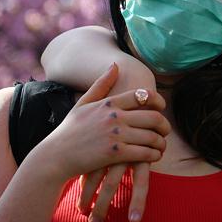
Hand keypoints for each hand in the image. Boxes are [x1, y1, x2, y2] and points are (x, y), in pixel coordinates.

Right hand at [77, 57, 158, 221]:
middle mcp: (114, 116)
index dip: (158, 101)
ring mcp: (115, 135)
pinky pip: (144, 153)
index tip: (162, 108)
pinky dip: (153, 155)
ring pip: (151, 136)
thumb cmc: (69, 130)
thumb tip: (115, 65)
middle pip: (152, 117)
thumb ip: (101, 84)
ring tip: (161, 146)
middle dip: (164, 125)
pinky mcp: (115, 154)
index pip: (142, 96)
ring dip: (161, 143)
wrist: (55, 156)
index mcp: (108, 103)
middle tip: (166, 130)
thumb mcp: (83, 103)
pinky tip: (154, 156)